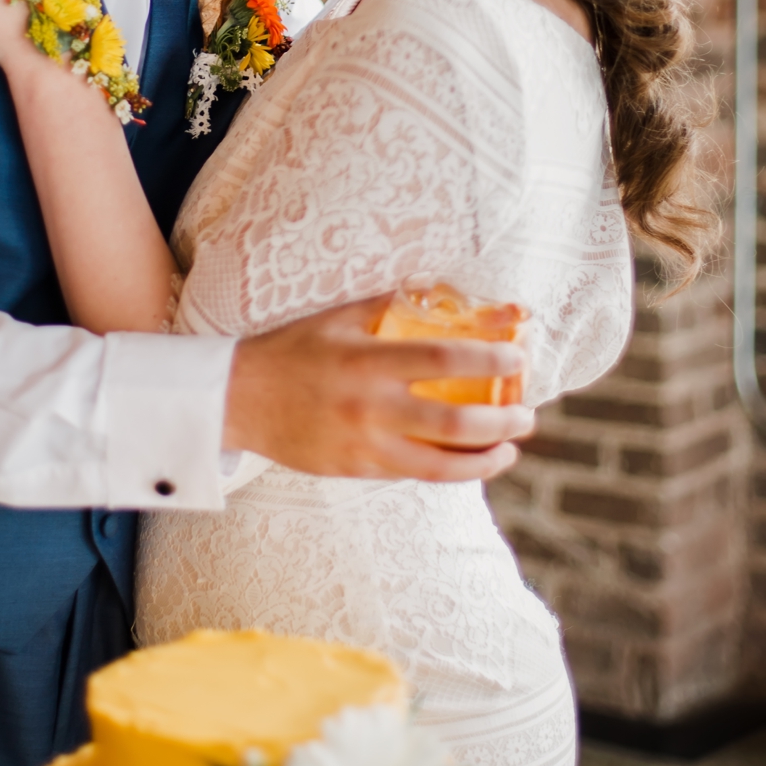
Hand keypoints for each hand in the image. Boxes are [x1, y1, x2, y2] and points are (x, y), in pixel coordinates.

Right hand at [224, 295, 533, 481]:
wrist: (239, 399)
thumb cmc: (293, 350)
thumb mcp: (340, 317)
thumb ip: (393, 306)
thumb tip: (448, 291)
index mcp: (368, 361)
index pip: (443, 360)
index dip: (489, 359)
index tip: (518, 356)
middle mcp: (369, 407)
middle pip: (454, 424)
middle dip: (502, 421)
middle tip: (527, 412)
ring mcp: (363, 446)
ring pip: (440, 466)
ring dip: (485, 459)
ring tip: (509, 447)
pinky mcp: (355, 471)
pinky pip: (412, 474)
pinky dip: (447, 468)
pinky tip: (467, 459)